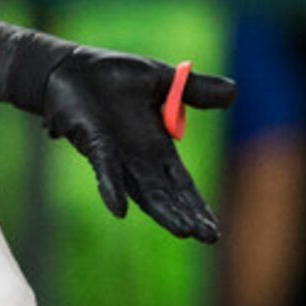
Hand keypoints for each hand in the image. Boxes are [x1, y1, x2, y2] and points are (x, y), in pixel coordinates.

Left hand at [39, 49, 235, 242]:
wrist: (71, 68)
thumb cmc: (112, 76)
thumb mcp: (163, 80)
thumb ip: (195, 90)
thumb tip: (234, 93)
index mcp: (157, 147)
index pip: (181, 184)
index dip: (197, 206)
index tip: (213, 231)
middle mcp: (138, 159)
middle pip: (168, 195)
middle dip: (187, 215)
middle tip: (208, 238)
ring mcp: (116, 154)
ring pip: (143, 190)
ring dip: (161, 211)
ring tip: (183, 231)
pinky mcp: (94, 143)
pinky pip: (105, 169)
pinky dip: (112, 188)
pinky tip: (119, 209)